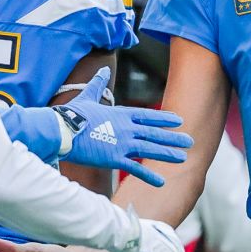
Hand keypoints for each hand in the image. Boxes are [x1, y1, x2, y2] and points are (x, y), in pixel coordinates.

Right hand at [56, 66, 192, 186]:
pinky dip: (149, 175)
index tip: (179, 120)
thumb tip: (102, 70)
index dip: (164, 118)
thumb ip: (98, 85)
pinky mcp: (113, 158)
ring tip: (183, 158)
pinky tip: (162, 181)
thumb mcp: (87, 97)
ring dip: (167, 153)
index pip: (148, 115)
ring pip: (150, 149)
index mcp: (121, 113)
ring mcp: (122, 143)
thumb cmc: (71, 114)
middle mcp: (126, 128)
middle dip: (173, 137)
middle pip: (155, 133)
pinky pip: (135, 168)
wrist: (61, 130)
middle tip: (190, 141)